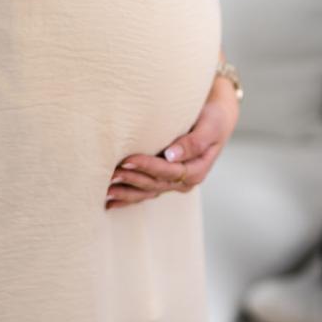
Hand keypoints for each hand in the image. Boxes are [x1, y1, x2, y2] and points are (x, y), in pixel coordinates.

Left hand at [106, 76, 239, 209]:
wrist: (216, 118)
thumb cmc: (213, 118)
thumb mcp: (210, 127)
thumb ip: (193, 143)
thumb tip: (172, 156)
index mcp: (197, 170)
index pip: (169, 172)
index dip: (148, 167)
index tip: (128, 159)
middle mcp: (185, 180)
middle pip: (155, 184)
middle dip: (133, 180)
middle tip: (110, 173)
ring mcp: (174, 182)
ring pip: (148, 191)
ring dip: (127, 192)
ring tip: (105, 190)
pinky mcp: (164, 179)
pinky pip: (145, 192)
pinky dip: (128, 197)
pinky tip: (110, 202)